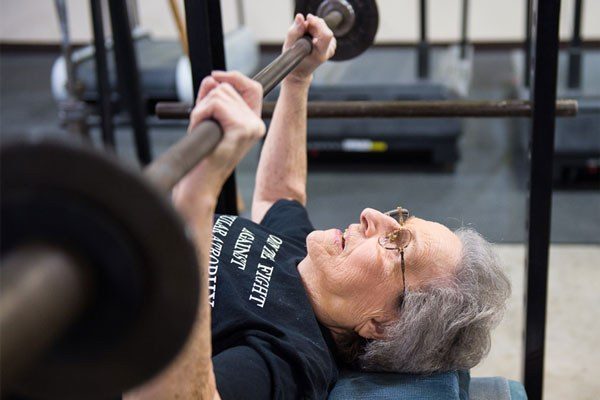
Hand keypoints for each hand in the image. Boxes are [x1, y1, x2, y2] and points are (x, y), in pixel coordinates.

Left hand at [173, 73, 264, 214]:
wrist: (202, 181)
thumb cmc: (204, 155)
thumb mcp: (209, 120)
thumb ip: (212, 98)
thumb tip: (213, 79)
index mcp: (253, 123)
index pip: (253, 88)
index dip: (235, 77)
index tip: (215, 76)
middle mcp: (256, 124)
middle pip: (228, 89)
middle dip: (207, 101)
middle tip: (201, 123)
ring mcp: (251, 127)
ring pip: (219, 94)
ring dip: (201, 109)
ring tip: (201, 129)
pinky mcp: (241, 129)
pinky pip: (215, 105)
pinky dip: (200, 114)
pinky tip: (199, 129)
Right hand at [283, 13, 335, 84]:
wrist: (300, 71)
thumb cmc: (294, 60)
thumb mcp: (290, 46)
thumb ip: (295, 31)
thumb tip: (300, 17)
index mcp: (321, 54)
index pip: (326, 34)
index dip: (317, 23)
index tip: (308, 19)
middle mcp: (328, 51)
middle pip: (322, 28)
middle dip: (311, 24)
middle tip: (301, 31)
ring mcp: (331, 48)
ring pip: (323, 27)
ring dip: (312, 27)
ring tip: (304, 37)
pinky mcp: (331, 44)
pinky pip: (323, 30)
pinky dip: (315, 30)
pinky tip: (309, 38)